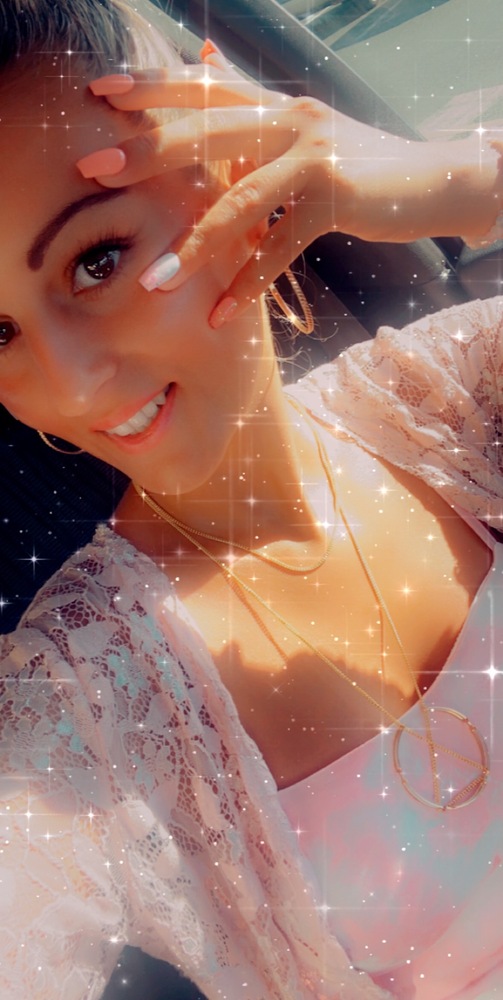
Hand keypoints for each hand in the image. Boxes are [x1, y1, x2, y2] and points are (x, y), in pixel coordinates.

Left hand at [77, 42, 496, 323]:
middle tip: (93, 169)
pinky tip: (220, 316)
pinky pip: (281, 247)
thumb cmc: (363, 167)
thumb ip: (259, 124)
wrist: (436, 179)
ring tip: (151, 281)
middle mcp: (291, 118)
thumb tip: (210, 81)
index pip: (206, 85)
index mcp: (278, 103)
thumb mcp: (308, 137)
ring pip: (240, 200)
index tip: (102, 92)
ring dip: (193, 245)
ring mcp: (314, 155)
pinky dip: (249, 284)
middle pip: (208, 131)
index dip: (153, 86)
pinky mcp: (336, 197)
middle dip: (147, 151)